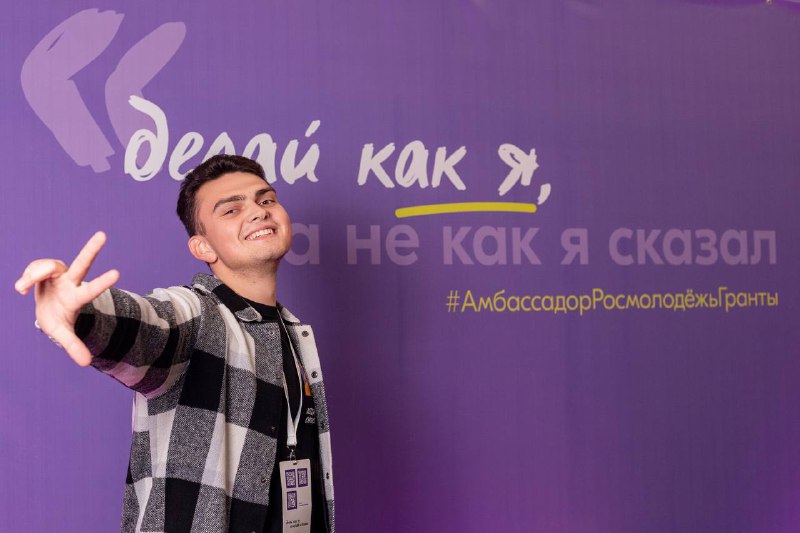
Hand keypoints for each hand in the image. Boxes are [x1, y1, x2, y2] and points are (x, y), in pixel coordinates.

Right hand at [14, 231, 119, 366]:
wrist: (47, 309)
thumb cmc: (58, 320)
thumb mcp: (62, 334)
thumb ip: (74, 345)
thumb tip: (87, 363)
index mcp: (77, 297)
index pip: (91, 290)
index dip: (102, 283)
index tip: (118, 273)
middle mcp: (71, 281)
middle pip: (82, 263)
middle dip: (91, 249)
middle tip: (103, 234)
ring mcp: (58, 273)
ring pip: (47, 267)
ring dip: (34, 275)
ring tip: (23, 288)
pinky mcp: (45, 269)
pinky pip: (35, 268)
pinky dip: (27, 278)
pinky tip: (23, 289)